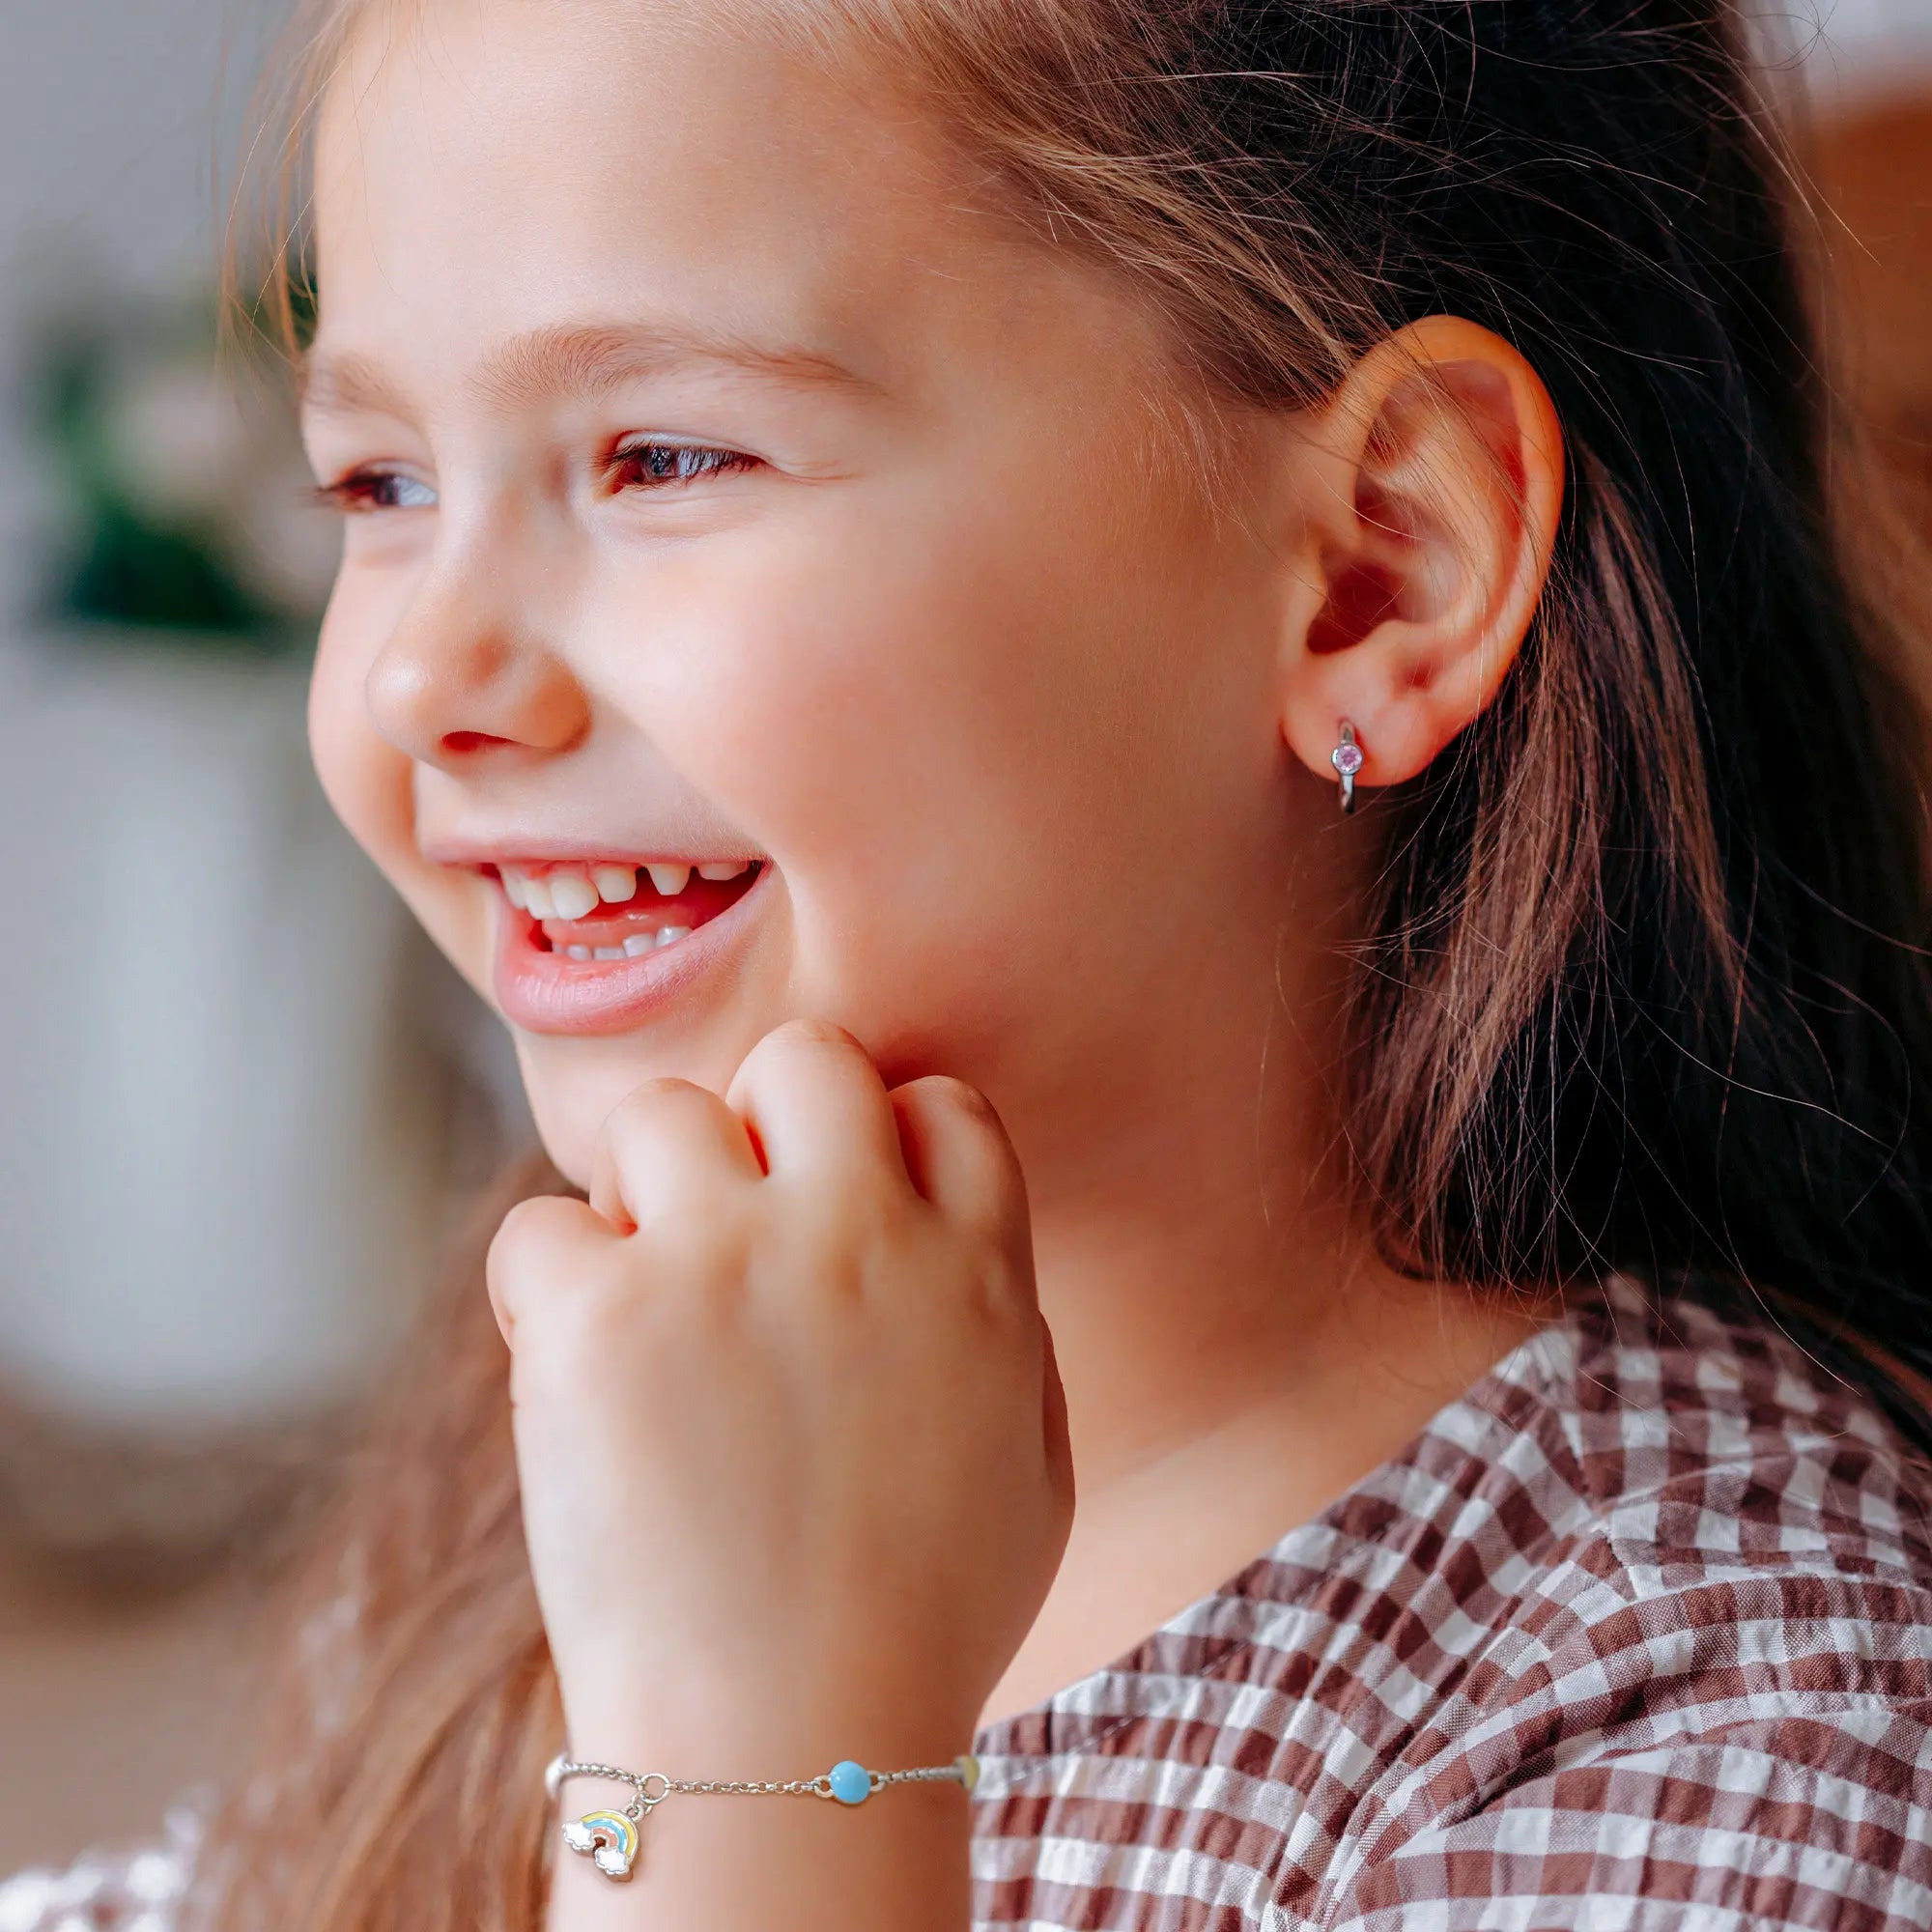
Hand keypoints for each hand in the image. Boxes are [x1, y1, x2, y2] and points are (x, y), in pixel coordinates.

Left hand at [487, 1019, 1073, 1771]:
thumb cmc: (921, 1625)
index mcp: (976, 1267)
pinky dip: (545, 1288)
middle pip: (803, 1057)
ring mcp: (724, 1263)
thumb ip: (1009, 1332)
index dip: (885, 1137)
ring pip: (659, 1116)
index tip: (843, 1204)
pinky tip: (574, 1366)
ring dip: (644, 1193)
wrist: (794, 1746)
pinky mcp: (599, 1317)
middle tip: (733, 1220)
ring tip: (646, 1298)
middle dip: (766, 1115)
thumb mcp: (1036, 1468)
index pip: (939, 1100)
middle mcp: (858, 1235)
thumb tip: (957, 1253)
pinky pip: (539, 1227)